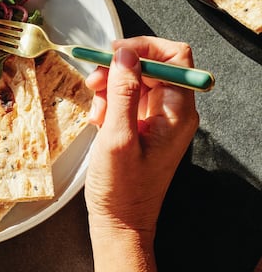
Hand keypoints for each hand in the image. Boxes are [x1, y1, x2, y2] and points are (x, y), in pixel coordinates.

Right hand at [84, 36, 198, 238]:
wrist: (120, 223)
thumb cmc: (122, 190)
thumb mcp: (118, 137)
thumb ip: (123, 92)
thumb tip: (126, 54)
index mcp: (177, 112)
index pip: (173, 57)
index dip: (144, 48)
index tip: (114, 53)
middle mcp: (173, 111)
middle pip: (150, 65)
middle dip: (119, 68)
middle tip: (93, 81)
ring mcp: (158, 118)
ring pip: (134, 79)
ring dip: (109, 87)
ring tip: (96, 112)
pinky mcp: (142, 126)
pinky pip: (127, 98)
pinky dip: (109, 102)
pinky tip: (99, 122)